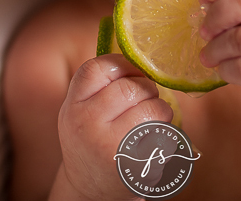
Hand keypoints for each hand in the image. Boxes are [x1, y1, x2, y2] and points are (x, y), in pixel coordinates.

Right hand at [57, 54, 173, 199]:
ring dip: (161, 111)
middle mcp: (87, 124)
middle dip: (148, 90)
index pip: (98, 69)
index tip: (134, 73)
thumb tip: (139, 54)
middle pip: (132, 88)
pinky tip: (153, 142)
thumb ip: (100, 84)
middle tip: (147, 100)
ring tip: (152, 120)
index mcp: (73, 106)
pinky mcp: (135, 165)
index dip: (123, 65)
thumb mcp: (82, 110)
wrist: (89, 187)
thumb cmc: (92, 138)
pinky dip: (167, 135)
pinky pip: (165, 135)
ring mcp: (110, 146)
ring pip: (154, 109)